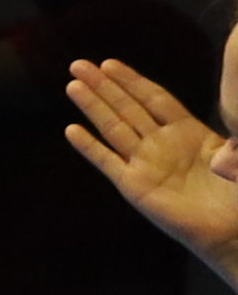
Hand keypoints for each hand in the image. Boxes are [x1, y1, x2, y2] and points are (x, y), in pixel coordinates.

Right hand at [67, 56, 237, 271]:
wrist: (233, 230)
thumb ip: (232, 137)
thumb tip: (228, 117)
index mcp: (189, 132)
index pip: (155, 99)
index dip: (132, 81)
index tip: (110, 63)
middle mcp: (163, 144)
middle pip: (128, 108)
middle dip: (104, 86)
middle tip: (80, 65)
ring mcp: (147, 165)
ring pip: (114, 128)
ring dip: (93, 107)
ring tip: (73, 85)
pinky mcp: (135, 187)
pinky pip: (107, 163)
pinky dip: (89, 147)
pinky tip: (72, 130)